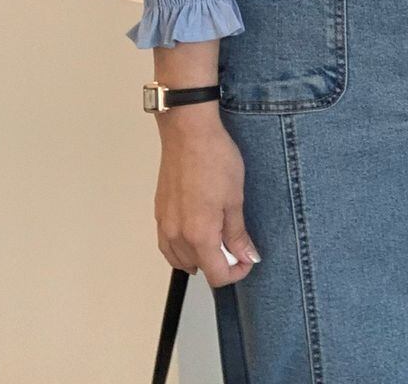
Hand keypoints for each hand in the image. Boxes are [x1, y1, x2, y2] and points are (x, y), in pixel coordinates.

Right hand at [154, 102, 259, 287]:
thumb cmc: (214, 159)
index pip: (216, 274)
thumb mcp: (235, 198)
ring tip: (220, 236)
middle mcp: (177, 235)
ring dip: (200, 256)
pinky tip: (197, 232)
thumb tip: (246, 256)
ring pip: (180, 259)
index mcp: (199, 235)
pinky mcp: (159, 212)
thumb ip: (238, 233)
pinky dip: (182, 247)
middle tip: (238, 242)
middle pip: (198, 268)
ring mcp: (165, 224)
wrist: (189, 133)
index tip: (247, 258)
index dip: (236, 272)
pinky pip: (168, 244)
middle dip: (221, 262)